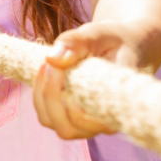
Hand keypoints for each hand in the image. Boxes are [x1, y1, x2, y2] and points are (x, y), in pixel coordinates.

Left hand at [33, 22, 128, 138]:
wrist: (121, 47)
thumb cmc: (112, 41)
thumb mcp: (98, 34)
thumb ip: (76, 42)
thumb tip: (51, 58)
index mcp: (118, 106)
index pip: (84, 117)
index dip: (63, 93)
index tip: (57, 64)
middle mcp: (104, 123)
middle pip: (66, 126)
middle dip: (50, 93)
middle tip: (50, 63)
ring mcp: (87, 125)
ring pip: (52, 122)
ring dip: (42, 94)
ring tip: (48, 66)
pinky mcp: (72, 120)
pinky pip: (46, 116)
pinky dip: (39, 95)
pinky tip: (46, 71)